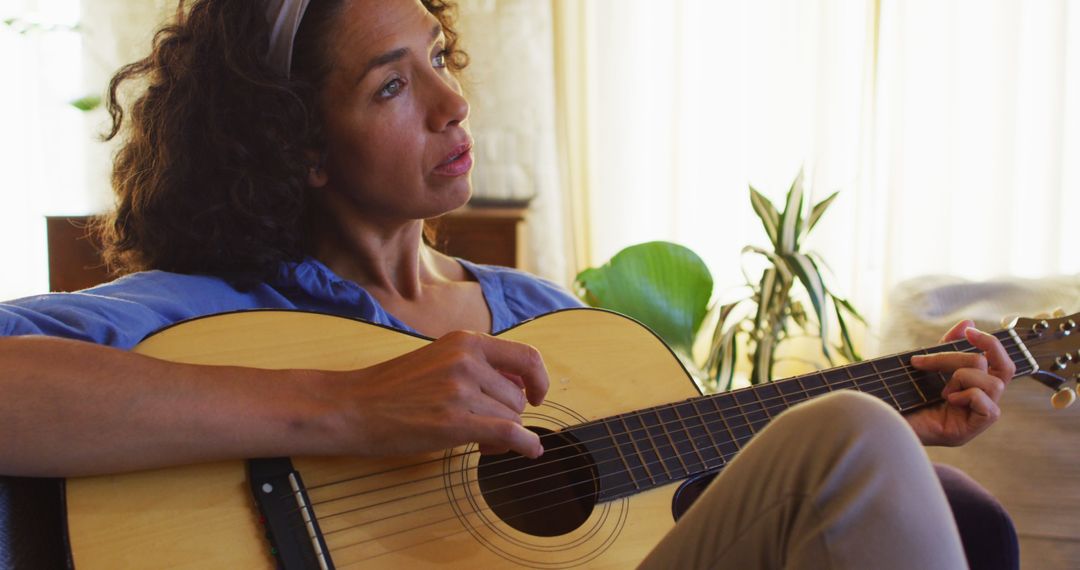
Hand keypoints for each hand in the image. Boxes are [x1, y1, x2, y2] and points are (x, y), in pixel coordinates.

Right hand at [325, 331, 548, 458]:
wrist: (353, 406)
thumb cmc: (392, 388)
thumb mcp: (439, 358)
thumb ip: (477, 366)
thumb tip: (521, 387)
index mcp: (465, 341)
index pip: (526, 356)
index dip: (539, 379)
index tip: (536, 395)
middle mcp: (467, 360)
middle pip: (517, 395)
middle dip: (509, 415)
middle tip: (487, 429)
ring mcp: (461, 389)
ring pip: (511, 417)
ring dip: (502, 433)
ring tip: (477, 438)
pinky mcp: (454, 421)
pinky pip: (509, 433)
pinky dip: (526, 445)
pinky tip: (529, 451)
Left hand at [905, 320, 1014, 445]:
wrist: (882, 421)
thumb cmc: (902, 395)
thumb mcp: (928, 365)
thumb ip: (949, 347)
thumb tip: (968, 323)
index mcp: (974, 387)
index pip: (1002, 364)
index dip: (992, 344)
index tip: (969, 332)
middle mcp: (980, 403)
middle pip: (1001, 369)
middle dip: (961, 358)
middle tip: (930, 360)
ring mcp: (975, 419)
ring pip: (994, 385)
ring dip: (962, 378)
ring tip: (941, 389)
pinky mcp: (968, 432)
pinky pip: (989, 408)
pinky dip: (968, 397)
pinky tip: (948, 400)